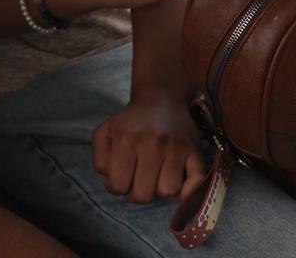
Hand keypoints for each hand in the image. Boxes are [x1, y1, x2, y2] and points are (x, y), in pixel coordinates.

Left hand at [91, 91, 207, 204]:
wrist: (161, 99)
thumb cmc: (131, 122)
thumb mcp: (105, 133)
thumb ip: (100, 160)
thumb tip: (111, 182)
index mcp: (126, 139)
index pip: (118, 186)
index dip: (118, 187)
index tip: (123, 178)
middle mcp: (152, 143)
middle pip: (143, 195)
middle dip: (138, 193)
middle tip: (139, 180)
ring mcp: (176, 148)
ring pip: (168, 192)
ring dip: (160, 190)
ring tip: (157, 176)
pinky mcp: (195, 151)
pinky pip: (195, 184)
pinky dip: (187, 191)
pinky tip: (177, 181)